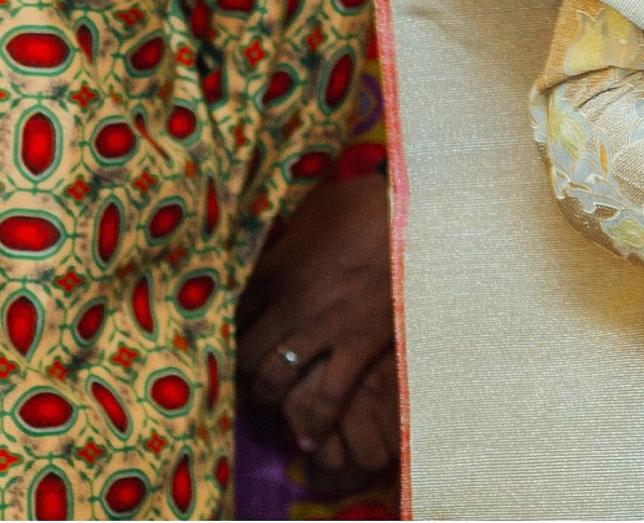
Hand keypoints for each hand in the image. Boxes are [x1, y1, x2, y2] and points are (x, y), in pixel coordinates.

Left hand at [238, 170, 397, 494]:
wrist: (420, 213)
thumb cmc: (366, 202)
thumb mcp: (313, 210)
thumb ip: (286, 237)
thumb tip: (272, 248)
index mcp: (274, 268)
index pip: (230, 312)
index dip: (224, 330)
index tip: (225, 340)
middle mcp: (289, 305)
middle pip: (243, 353)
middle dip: (237, 372)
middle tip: (241, 380)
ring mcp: (323, 329)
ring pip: (273, 379)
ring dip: (266, 397)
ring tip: (269, 403)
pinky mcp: (358, 346)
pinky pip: (328, 396)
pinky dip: (315, 422)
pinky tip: (308, 440)